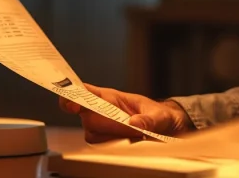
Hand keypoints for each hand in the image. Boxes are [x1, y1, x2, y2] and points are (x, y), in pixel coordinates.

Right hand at [59, 83, 195, 142]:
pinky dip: (115, 145)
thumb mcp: (160, 115)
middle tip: (128, 125)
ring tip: (135, 134)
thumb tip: (135, 123)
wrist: (166, 129)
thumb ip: (150, 119)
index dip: (73, 96)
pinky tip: (131, 142)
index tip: (74, 105)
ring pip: (93, 134)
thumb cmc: (159, 115)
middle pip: (87, 117)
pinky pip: (102, 146)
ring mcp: (102, 128)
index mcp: (110, 97)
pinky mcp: (106, 141)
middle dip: (104, 123)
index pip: (84, 92)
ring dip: (112, 136)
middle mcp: (101, 111)